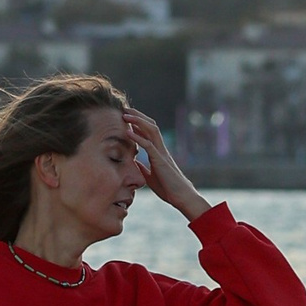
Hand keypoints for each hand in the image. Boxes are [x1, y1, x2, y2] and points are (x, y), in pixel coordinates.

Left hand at [120, 107, 208, 221]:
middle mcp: (161, 149)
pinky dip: (138, 137)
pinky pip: (148, 145)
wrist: (181, 197)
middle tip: (124, 108)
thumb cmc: (169, 189)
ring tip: (125, 114)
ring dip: (137, 121)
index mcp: (158, 153)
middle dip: (138, 116)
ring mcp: (162, 153)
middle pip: (150, 126)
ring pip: (151, 130)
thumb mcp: (151, 177)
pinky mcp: (160, 160)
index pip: (149, 132)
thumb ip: (143, 168)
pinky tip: (128, 132)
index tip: (127, 117)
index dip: (138, 123)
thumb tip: (134, 162)